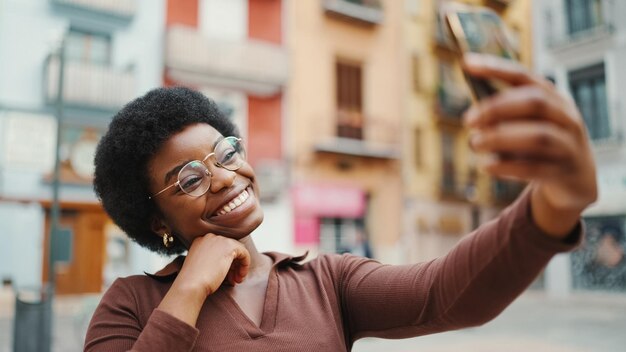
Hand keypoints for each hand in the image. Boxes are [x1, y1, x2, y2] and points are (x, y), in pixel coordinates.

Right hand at [177, 233, 250, 295]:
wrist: (191, 284)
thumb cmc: (194, 281)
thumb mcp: (202, 266)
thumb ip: (213, 260)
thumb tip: (229, 263)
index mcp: (201, 241)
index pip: (220, 248)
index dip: (226, 263)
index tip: (226, 277)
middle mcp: (210, 237)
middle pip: (229, 249)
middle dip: (233, 265)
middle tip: (232, 279)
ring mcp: (219, 240)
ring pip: (238, 251)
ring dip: (239, 266)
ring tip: (236, 280)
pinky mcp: (229, 246)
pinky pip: (244, 253)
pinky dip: (245, 264)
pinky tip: (240, 277)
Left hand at [462, 54, 597, 236]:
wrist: (575, 178)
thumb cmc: (539, 144)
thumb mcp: (525, 125)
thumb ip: (504, 117)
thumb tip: (473, 115)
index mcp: (552, 97)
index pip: (523, 76)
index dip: (495, 68)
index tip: (466, 63)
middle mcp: (565, 116)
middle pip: (534, 103)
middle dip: (497, 109)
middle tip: (467, 120)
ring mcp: (568, 144)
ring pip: (537, 136)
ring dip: (500, 138)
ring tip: (474, 143)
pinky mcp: (563, 172)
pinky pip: (535, 167)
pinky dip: (507, 166)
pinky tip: (486, 166)